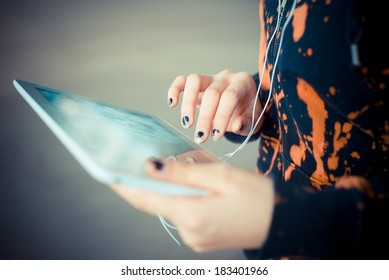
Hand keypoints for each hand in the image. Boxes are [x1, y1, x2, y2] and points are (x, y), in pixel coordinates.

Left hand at [110, 158, 273, 251]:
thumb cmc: (258, 196)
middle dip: (158, 178)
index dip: (123, 183)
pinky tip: (203, 183)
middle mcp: (189, 232)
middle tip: (165, 157)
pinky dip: (187, 195)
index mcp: (191, 216)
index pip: (144, 198)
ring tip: (199, 168)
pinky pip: (185, 212)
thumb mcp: (220, 175)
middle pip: (158, 201)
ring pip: (173, 204)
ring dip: (177, 185)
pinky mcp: (202, 237)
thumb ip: (183, 171)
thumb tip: (151, 166)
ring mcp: (195, 238)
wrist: (284, 220)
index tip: (107, 169)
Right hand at [167, 69, 263, 142]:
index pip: (230, 96)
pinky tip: (172, 104)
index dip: (221, 116)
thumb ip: (247, 124)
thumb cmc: (247, 113)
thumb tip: (237, 125)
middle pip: (211, 93)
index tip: (215, 135)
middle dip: (205, 117)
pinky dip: (175, 90)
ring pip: (194, 81)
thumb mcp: (254, 121)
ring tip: (187, 124)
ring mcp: (210, 78)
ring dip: (188, 104)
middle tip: (201, 136)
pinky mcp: (197, 83)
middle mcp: (226, 77)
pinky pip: (183, 80)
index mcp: (243, 82)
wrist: (243, 105)